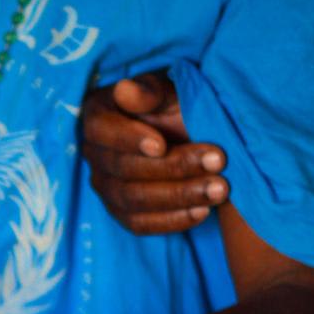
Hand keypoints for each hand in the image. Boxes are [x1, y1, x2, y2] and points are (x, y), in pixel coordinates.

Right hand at [81, 70, 229, 234]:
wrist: (187, 133)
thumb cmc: (175, 105)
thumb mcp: (168, 89)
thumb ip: (149, 90)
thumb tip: (124, 89)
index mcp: (98, 117)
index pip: (101, 131)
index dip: (128, 140)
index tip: (162, 144)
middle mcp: (94, 155)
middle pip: (123, 169)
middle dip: (173, 168)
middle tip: (218, 162)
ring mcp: (106, 187)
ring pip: (133, 200)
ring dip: (179, 197)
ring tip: (218, 190)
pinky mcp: (122, 212)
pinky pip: (140, 224)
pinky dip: (172, 220)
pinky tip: (203, 211)